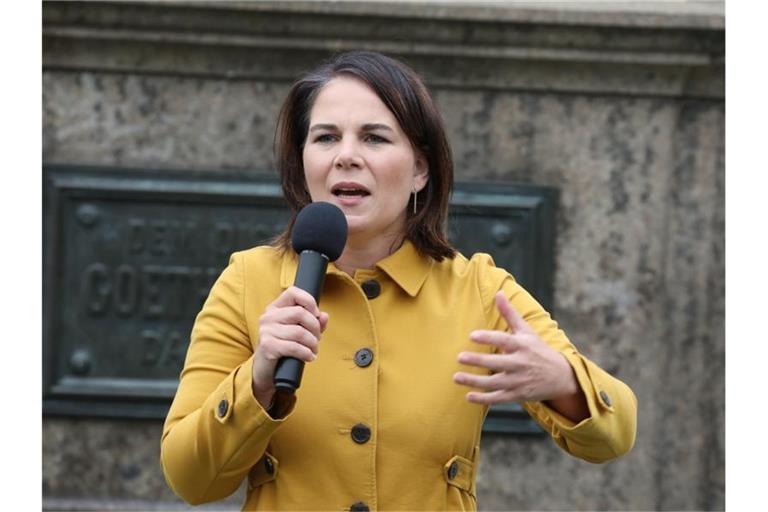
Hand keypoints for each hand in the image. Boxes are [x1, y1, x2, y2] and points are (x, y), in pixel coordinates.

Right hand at [252, 286, 328, 407]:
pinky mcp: (267, 346)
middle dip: (315, 327)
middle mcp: (268, 316)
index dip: (309, 301)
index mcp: (275, 308)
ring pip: (299, 332)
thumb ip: (313, 322)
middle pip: (300, 313)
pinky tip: (309, 357)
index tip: (316, 315)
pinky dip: (306, 353)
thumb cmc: (284, 347)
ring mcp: (266, 330)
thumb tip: (324, 316)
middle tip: (317, 339)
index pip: (293, 292)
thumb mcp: (299, 332)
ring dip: (312, 343)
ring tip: (313, 350)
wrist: (266, 370)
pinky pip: (294, 346)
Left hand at [453, 291, 580, 406]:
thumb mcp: (527, 331)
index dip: (488, 337)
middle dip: (478, 361)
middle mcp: (520, 363)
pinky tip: (467, 396)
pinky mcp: (517, 395)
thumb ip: (510, 313)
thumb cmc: (538, 350)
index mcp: (522, 346)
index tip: (472, 335)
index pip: (503, 340)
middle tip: (459, 357)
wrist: (561, 377)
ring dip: (475, 381)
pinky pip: (498, 398)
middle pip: (497, 362)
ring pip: (494, 382)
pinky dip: (483, 399)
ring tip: (456, 377)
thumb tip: (499, 293)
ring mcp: (519, 381)